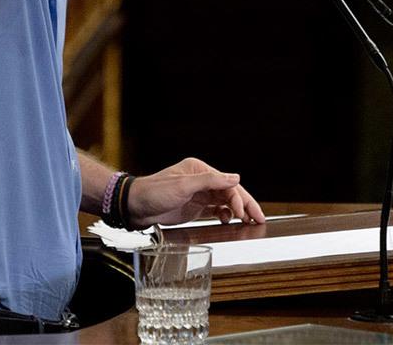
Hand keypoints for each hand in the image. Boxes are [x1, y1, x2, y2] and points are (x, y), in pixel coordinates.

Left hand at [128, 157, 263, 227]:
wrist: (132, 207)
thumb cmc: (153, 192)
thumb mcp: (182, 185)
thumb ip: (210, 181)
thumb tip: (235, 178)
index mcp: (200, 171)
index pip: (227, 184)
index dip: (239, 199)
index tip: (244, 213)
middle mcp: (201, 181)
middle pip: (230, 193)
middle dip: (246, 205)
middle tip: (260, 218)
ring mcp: (198, 195)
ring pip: (225, 202)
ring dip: (238, 211)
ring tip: (250, 222)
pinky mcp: (193, 208)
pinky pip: (215, 211)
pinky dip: (225, 215)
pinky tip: (230, 221)